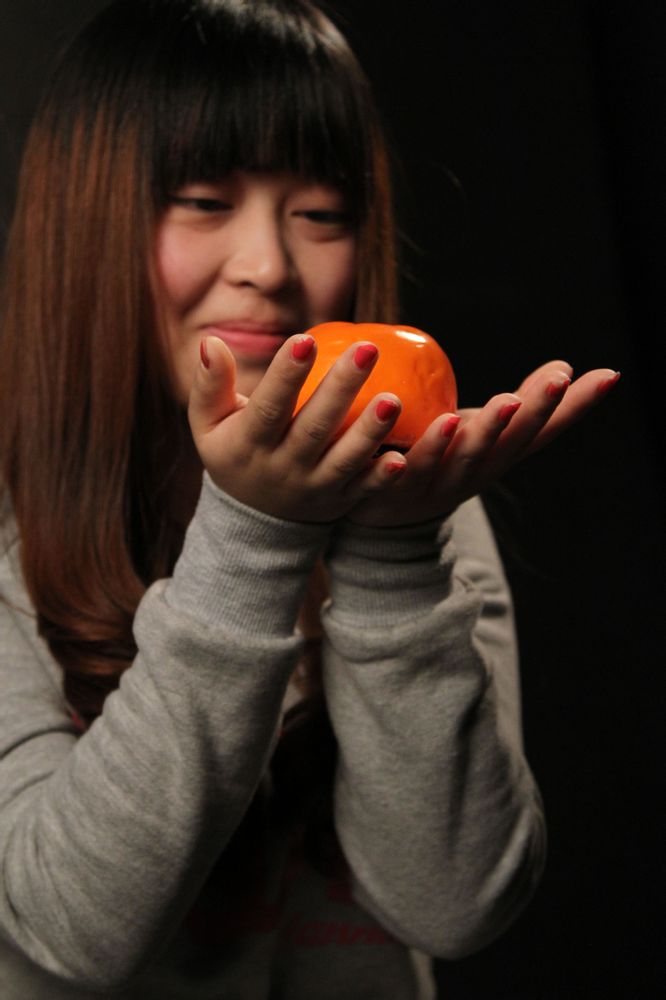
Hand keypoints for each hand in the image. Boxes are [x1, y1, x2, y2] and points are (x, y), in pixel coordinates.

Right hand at [187, 335, 416, 522]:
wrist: (255, 520)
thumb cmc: (235, 451)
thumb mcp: (209, 424)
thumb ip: (210, 384)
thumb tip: (211, 342)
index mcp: (249, 444)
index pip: (268, 407)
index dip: (285, 375)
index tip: (305, 339)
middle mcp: (283, 467)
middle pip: (314, 426)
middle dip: (340, 388)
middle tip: (367, 349)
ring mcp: (314, 487)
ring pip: (344, 459)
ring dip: (369, 431)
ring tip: (393, 399)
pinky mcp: (340, 501)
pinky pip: (363, 491)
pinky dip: (382, 478)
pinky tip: (402, 458)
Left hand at [348, 360, 620, 527]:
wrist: (380, 512)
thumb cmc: (438, 457)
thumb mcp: (480, 429)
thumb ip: (518, 404)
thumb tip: (564, 366)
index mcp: (499, 456)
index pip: (544, 429)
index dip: (575, 406)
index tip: (607, 375)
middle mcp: (476, 475)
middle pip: (510, 444)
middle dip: (533, 411)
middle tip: (556, 380)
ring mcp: (435, 487)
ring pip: (460, 462)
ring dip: (479, 434)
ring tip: (495, 404)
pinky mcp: (390, 494)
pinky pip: (397, 480)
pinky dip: (403, 467)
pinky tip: (399, 455)